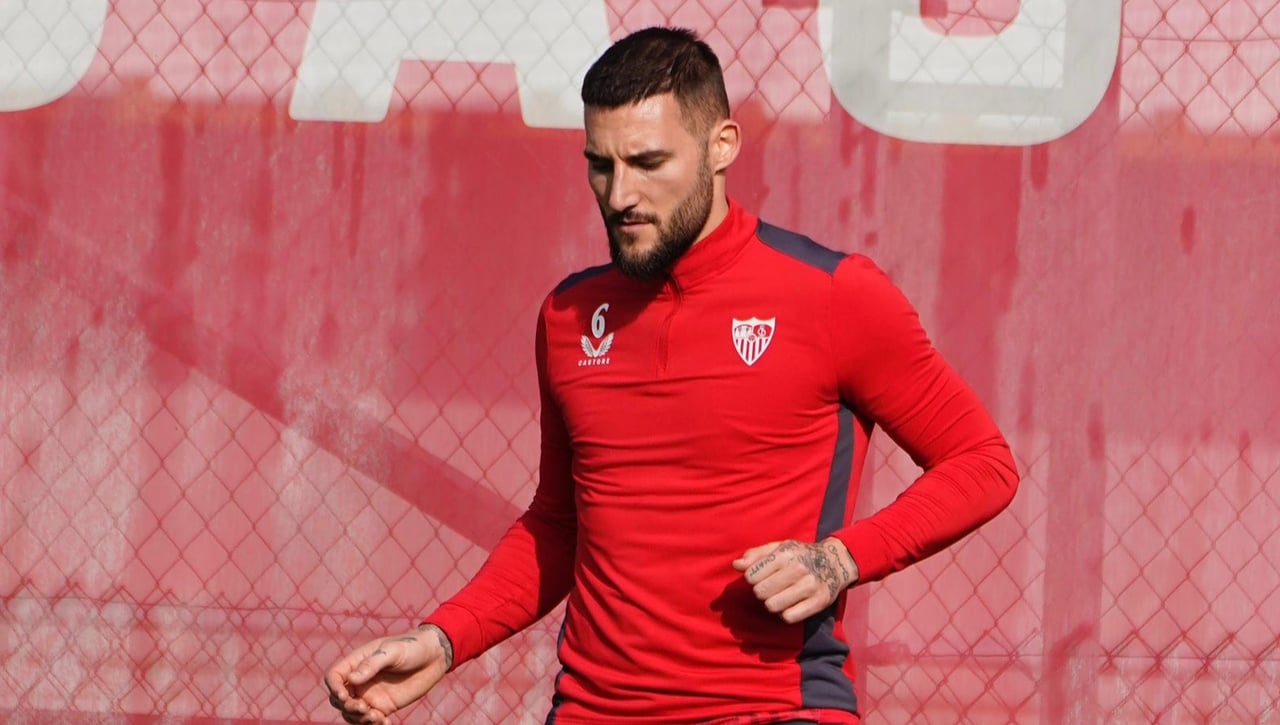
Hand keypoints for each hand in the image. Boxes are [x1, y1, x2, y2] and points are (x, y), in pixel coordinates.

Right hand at [324, 624, 453, 723]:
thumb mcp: (393, 651)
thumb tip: (351, 679)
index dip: (334, 687)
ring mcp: (370, 695)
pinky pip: (370, 720)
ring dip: (358, 719)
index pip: (334, 676)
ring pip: (351, 713)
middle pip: (338, 698)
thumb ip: (372, 664)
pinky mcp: (383, 706)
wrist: (434, 657)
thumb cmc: (412, 647)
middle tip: (363, 708)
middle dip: (346, 706)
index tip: (345, 696)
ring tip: (377, 717)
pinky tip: (386, 722)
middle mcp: (360, 680)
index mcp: (357, 662)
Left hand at [732, 538, 858, 622]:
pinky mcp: (818, 602)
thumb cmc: (799, 555)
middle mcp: (798, 568)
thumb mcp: (778, 547)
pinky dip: (786, 613)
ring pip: (772, 606)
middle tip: (772, 587)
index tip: (761, 577)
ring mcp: (810, 586)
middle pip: (760, 593)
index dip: (752, 578)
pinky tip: (791, 604)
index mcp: (785, 553)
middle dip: (762, 591)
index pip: (751, 576)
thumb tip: (736, 565)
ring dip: (773, 603)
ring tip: (782, 595)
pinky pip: (789, 617)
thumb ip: (755, 555)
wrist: (834, 563)